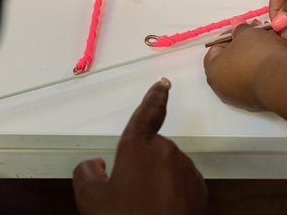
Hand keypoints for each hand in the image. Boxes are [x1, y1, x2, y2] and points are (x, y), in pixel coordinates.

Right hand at [72, 79, 206, 214]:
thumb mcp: (90, 200)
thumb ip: (87, 174)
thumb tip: (95, 166)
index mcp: (138, 146)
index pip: (148, 113)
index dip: (155, 96)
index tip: (163, 83)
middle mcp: (165, 151)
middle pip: (153, 149)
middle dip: (143, 164)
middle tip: (129, 191)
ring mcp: (186, 171)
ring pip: (168, 167)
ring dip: (159, 179)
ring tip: (145, 205)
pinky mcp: (199, 190)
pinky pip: (183, 183)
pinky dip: (174, 191)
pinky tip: (162, 209)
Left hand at [204, 23, 286, 111]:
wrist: (283, 80)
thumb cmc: (258, 55)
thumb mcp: (247, 33)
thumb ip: (239, 29)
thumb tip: (237, 28)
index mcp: (212, 70)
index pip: (215, 49)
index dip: (229, 36)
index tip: (241, 30)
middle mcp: (222, 88)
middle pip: (231, 61)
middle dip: (244, 46)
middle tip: (256, 36)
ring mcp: (240, 98)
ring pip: (246, 72)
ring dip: (256, 58)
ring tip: (270, 45)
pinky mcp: (257, 104)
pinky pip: (257, 83)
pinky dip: (264, 72)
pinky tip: (275, 61)